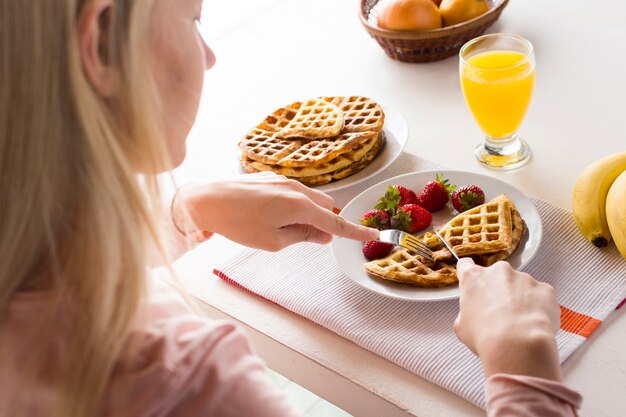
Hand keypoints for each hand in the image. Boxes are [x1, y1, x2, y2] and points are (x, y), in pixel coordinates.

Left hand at [174, 172, 378, 250]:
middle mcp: (296, 188)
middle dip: (325, 222)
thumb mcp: (273, 241)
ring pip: (310, 198)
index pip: (335, 222)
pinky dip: (294, 204)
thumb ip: (303, 236)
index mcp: (299, 206)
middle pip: (326, 206)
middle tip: (307, 238)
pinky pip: (294, 191)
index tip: (372, 235)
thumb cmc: (238, 224)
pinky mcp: (271, 176)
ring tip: (280, 227)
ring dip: (308, 213)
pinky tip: (268, 214)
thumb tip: (323, 235)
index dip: (354, 231)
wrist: (206, 201)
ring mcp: (283, 179)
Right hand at [454, 258, 561, 380]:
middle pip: (497, 276)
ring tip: (520, 324)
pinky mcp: (545, 289)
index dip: (470, 276)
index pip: (466, 265)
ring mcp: (524, 278)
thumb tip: (475, 315)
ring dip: (520, 299)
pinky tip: (534, 324)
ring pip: (521, 286)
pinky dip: (539, 307)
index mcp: (474, 277)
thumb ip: (468, 311)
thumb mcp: (462, 326)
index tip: (474, 283)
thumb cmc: (487, 336)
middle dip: (499, 290)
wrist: (518, 345)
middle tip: (500, 313)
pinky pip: (541, 296)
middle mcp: (499, 271)